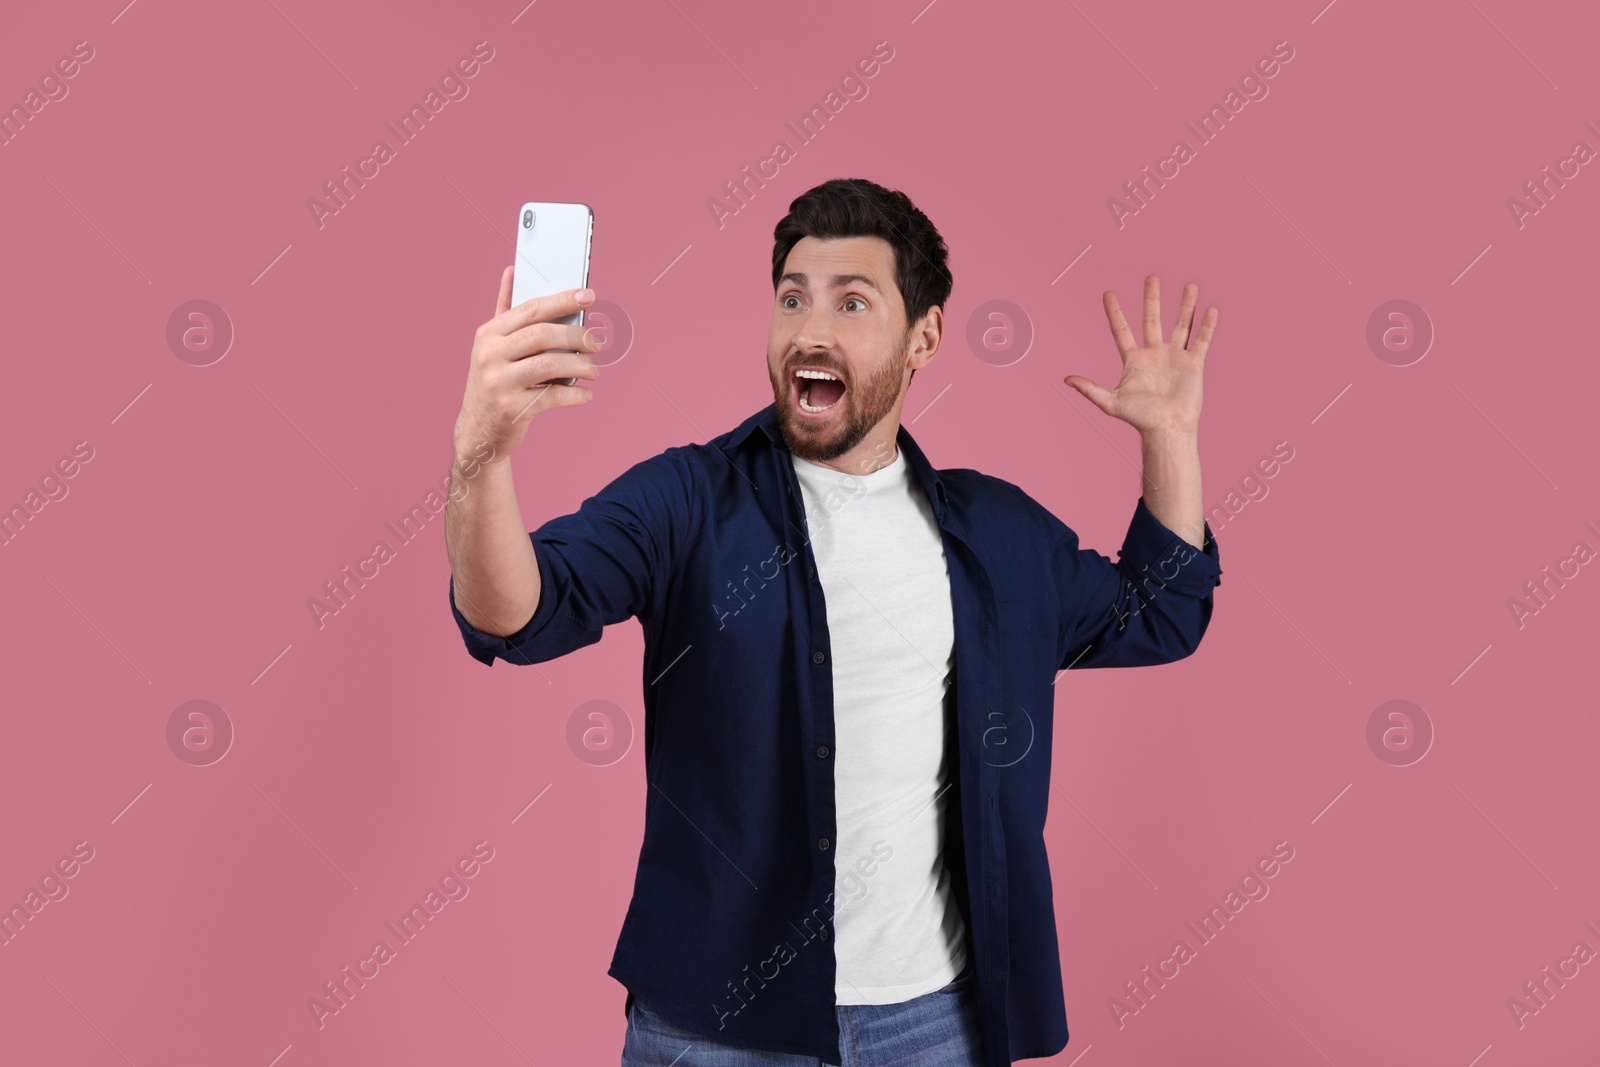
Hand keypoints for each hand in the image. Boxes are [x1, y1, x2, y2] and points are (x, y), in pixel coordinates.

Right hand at [453, 266, 601, 466]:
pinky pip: (554, 396)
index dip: (562, 300)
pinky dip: (576, 394)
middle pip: (543, 334)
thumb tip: (513, 271)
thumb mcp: (491, 346)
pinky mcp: (512, 408)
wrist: (478, 432)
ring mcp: (499, 382)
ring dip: (581, 366)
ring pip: (550, 364)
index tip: (588, 295)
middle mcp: (490, 355)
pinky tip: (586, 394)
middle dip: (577, 335)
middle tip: (598, 342)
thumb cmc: (493, 383)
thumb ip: (505, 309)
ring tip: (594, 370)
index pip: (530, 309)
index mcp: (488, 334)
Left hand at [1063, 274, 1215, 437]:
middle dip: (1152, 298)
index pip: (1121, 330)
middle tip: (1151, 277)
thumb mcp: (1111, 402)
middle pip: (1152, 319)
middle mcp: (1154, 354)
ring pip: (1181, 325)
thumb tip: (1066, 379)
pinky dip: (1207, 325)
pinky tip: (1211, 309)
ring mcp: (1175, 357)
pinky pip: (1201, 340)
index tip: (1108, 293)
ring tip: (1189, 285)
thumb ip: (1090, 389)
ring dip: (1185, 306)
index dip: (1114, 312)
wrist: (1168, 429)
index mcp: (1134, 360)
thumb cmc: (1140, 418)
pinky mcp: (1193, 364)